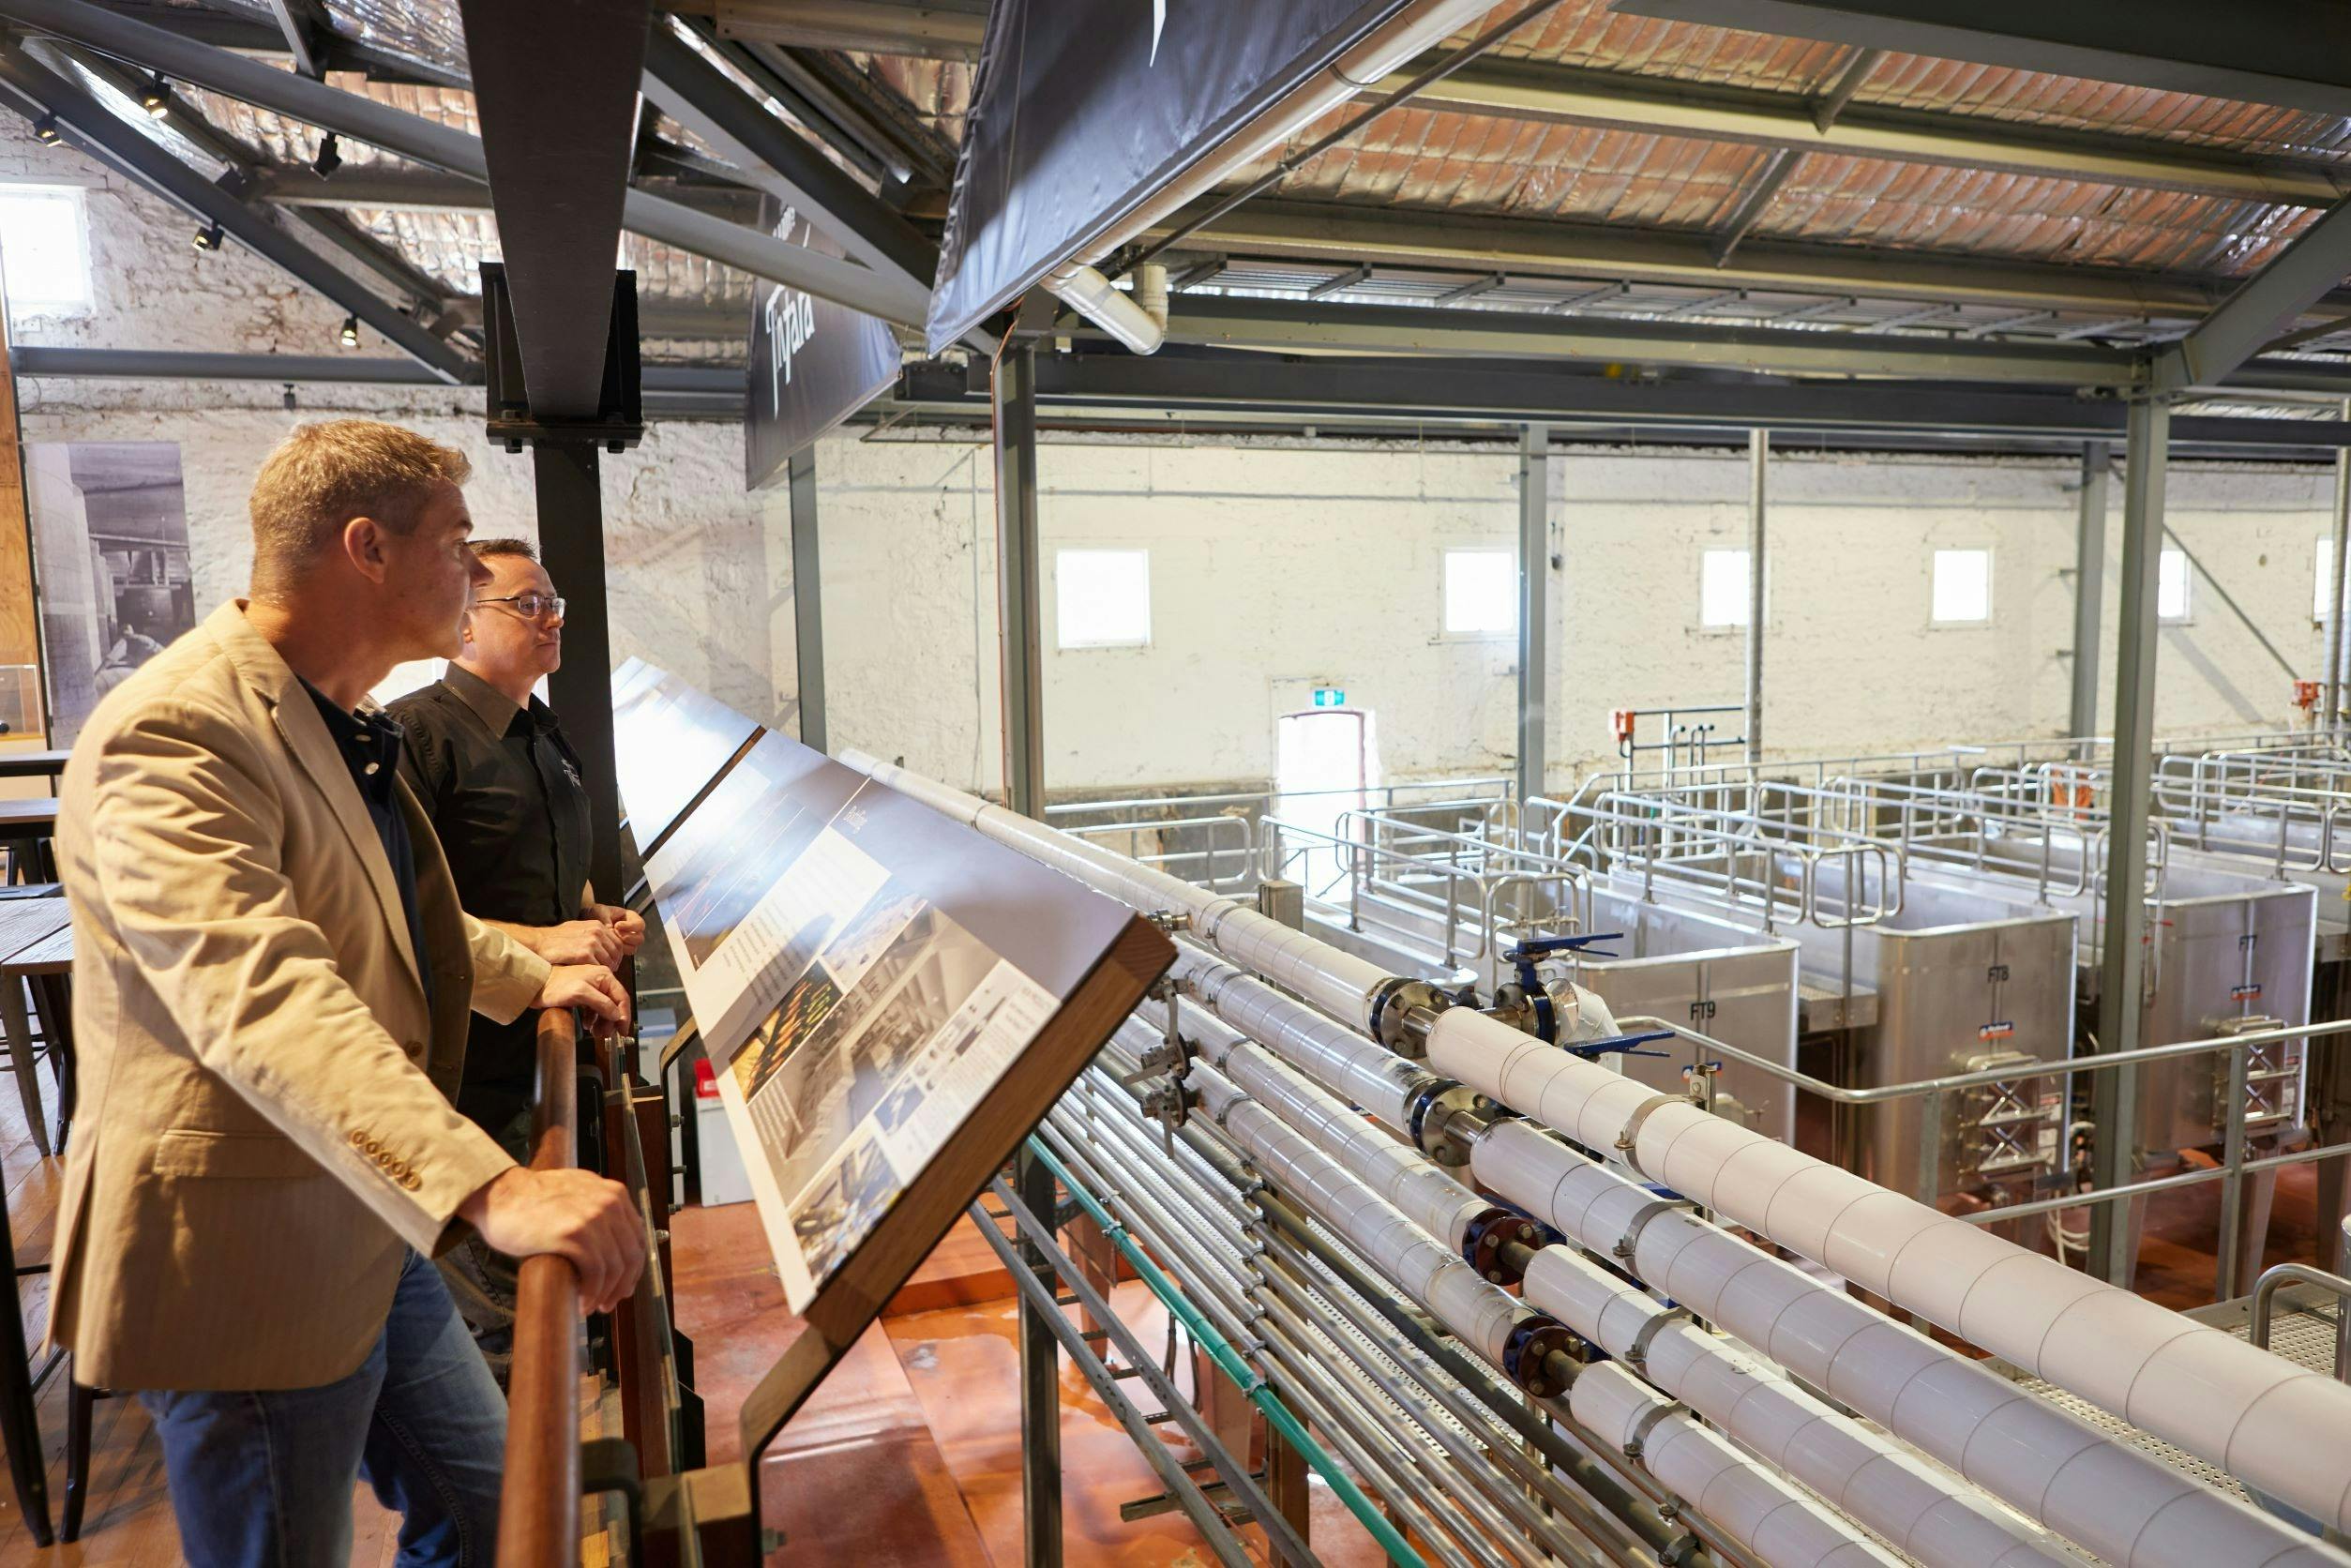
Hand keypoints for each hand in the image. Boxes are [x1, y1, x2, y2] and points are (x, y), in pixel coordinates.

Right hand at [458, 1166, 646, 1314]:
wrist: (501, 1194)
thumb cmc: (533, 1199)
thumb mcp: (578, 1193)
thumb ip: (600, 1210)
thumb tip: (616, 1245)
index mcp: (614, 1194)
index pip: (638, 1239)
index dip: (633, 1269)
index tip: (624, 1287)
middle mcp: (609, 1203)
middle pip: (630, 1255)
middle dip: (622, 1286)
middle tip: (608, 1304)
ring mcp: (592, 1218)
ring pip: (615, 1267)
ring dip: (606, 1294)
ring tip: (593, 1307)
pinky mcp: (573, 1234)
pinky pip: (595, 1272)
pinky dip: (592, 1293)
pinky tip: (582, 1303)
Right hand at [534, 918, 622, 966]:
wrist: (540, 942)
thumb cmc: (556, 938)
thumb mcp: (578, 929)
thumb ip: (593, 934)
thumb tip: (606, 943)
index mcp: (597, 926)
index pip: (618, 942)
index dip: (617, 955)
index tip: (613, 962)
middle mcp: (597, 932)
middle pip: (616, 953)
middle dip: (614, 964)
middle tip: (608, 972)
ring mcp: (591, 943)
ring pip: (609, 961)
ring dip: (606, 970)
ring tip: (598, 974)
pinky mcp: (584, 954)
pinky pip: (598, 967)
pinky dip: (596, 972)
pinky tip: (590, 975)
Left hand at [537, 964, 630, 1037]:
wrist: (537, 986)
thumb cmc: (554, 985)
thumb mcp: (581, 993)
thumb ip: (602, 1003)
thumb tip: (616, 1014)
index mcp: (604, 976)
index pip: (622, 997)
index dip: (624, 1015)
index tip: (623, 1029)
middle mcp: (600, 981)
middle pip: (614, 1005)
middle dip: (612, 1021)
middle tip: (607, 1033)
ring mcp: (592, 988)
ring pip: (604, 1009)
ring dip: (603, 1022)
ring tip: (598, 1032)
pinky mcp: (583, 996)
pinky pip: (594, 1010)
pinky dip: (594, 1020)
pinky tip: (589, 1025)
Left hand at [588, 902, 646, 954]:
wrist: (587, 920)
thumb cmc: (595, 913)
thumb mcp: (600, 911)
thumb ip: (606, 918)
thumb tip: (610, 928)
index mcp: (631, 918)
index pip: (640, 924)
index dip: (630, 926)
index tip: (617, 925)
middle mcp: (631, 930)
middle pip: (639, 939)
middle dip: (628, 937)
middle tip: (615, 934)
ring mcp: (627, 941)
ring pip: (633, 948)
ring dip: (622, 945)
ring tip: (610, 940)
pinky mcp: (620, 950)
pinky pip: (623, 954)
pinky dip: (616, 952)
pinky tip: (607, 946)